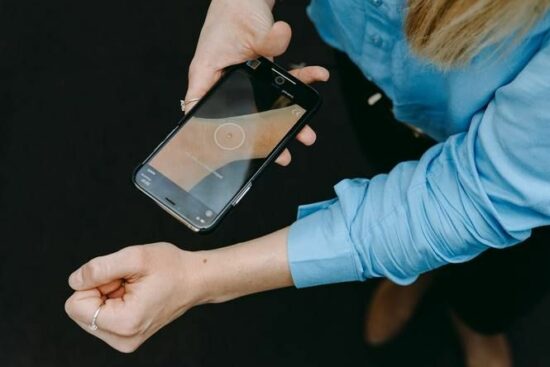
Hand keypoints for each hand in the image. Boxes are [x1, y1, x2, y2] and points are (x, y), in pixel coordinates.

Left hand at [65, 229, 293, 352]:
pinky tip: (135, 293)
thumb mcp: (136, 256)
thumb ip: (100, 267)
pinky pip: (103, 315)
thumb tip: (76, 280)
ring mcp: (125, 339)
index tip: (119, 278)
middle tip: (129, 282)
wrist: (196, 279)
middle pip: (82, 311)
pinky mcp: (126, 335)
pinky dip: (115, 300)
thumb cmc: (174, 269)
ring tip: (134, 287)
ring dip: (108, 294)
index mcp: (124, 323)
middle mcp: (123, 338)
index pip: (75, 306)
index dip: (94, 283)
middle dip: (102, 290)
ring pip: (91, 313)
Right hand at [186, 0, 323, 165]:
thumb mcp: (250, 26)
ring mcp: (244, 79)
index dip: (214, 136)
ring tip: (307, 131)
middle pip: (242, 117)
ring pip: (266, 106)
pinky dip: (302, 80)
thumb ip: (267, 38)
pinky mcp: (261, 72)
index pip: (203, 111)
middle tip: (283, 154)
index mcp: (208, 76)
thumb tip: (282, 38)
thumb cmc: (235, 11)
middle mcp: (224, 82)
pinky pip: (282, 83)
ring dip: (289, 118)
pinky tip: (318, 76)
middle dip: (266, 137)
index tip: (233, 154)